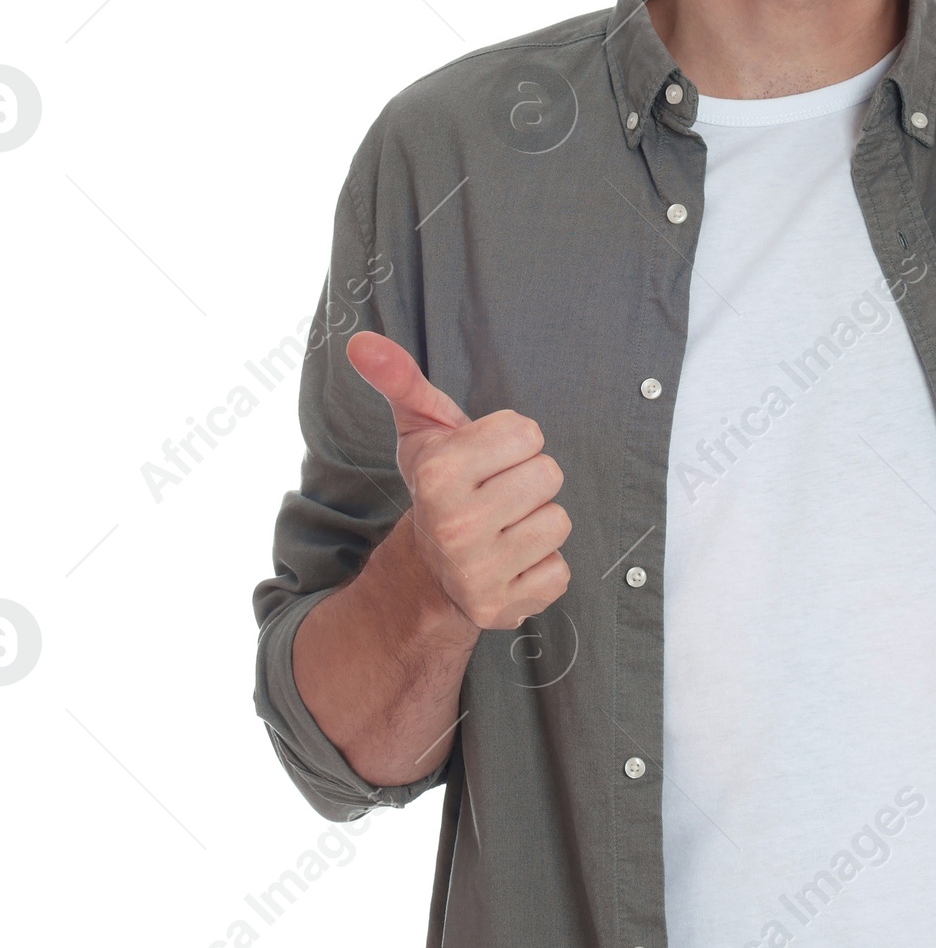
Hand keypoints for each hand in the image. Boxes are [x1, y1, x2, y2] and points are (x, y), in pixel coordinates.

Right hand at [346, 332, 570, 631]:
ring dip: (538, 522)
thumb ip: (400, 379)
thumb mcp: (420, 429)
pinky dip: (542, 566)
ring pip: (559, 521)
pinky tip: (512, 561)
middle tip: (497, 493)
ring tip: (504, 526)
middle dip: (528, 479)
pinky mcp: (503, 607)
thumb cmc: (438, 486)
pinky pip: (560, 571)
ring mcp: (479, 571)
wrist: (428, 570)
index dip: (512, 441)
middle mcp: (457, 526)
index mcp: (439, 474)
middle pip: (549, 474)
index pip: (527, 433)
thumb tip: (361, 341)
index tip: (487, 459)